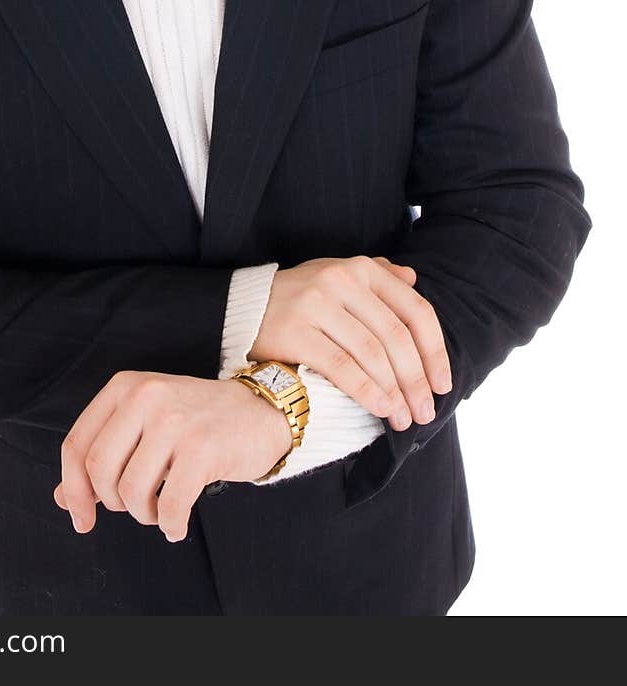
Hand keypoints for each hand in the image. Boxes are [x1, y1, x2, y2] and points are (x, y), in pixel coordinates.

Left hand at [52, 370, 292, 541]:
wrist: (260, 411)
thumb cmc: (195, 422)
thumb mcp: (143, 425)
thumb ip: (104, 456)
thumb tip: (62, 499)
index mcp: (124, 388)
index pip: (76, 445)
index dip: (73, 490)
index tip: (82, 519)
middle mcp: (146, 396)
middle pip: (99, 470)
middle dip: (111, 503)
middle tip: (135, 508)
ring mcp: (174, 421)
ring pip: (131, 491)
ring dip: (144, 515)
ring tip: (160, 511)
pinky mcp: (202, 448)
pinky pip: (170, 505)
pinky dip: (170, 525)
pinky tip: (177, 525)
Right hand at [249, 255, 451, 430]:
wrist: (243, 306)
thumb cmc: (300, 296)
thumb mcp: (338, 275)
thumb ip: (377, 274)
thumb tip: (414, 278)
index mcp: (361, 268)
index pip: (415, 311)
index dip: (435, 351)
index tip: (444, 385)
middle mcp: (342, 280)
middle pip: (396, 337)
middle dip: (417, 380)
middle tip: (426, 412)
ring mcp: (317, 304)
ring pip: (372, 355)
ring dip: (395, 393)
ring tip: (403, 418)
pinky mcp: (296, 331)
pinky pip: (342, 367)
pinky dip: (367, 391)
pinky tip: (380, 409)